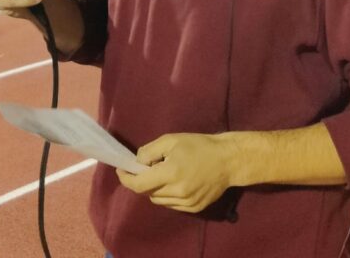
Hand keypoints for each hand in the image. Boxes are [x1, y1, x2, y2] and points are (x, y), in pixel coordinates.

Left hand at [116, 133, 240, 213]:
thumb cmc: (199, 146)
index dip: (126, 179)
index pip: (139, 185)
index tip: (121, 171)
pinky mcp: (195, 208)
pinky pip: (171, 205)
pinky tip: (175, 182)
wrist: (228, 160)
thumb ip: (149, 151)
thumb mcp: (171, 140)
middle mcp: (178, 192)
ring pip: (158, 200)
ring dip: (154, 189)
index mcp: (171, 173)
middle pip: (148, 193)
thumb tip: (137, 163)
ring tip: (164, 174)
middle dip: (142, 181)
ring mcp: (187, 203)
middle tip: (148, 167)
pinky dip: (167, 195)